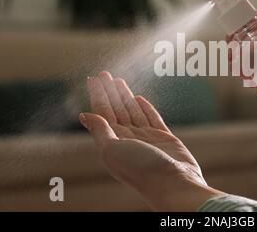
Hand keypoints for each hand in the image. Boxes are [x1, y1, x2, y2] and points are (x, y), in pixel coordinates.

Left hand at [79, 71, 222, 210]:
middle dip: (109, 92)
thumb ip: (100, 130)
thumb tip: (84, 114)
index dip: (97, 95)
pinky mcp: (164, 138)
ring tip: (118, 81)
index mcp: (113, 141)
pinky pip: (152, 118)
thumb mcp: (112, 149)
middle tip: (104, 74)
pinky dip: (145, 107)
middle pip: (116, 110)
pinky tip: (139, 98)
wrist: (172, 183)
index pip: (102, 112)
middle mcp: (128, 139)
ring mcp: (147, 138)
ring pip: (132, 111)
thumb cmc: (140, 169)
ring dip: (124, 96)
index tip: (93, 79)